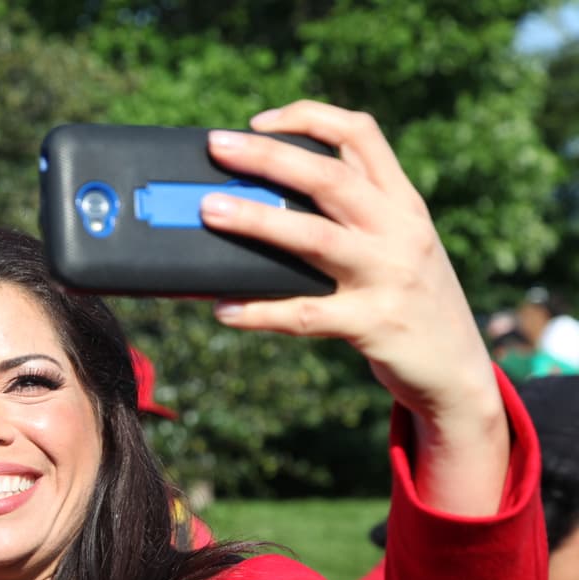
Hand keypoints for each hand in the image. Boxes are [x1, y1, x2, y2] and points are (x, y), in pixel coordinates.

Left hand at [201, 101, 506, 513]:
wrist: (459, 371)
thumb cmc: (409, 300)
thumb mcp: (396, 246)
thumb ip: (351, 218)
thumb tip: (262, 200)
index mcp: (402, 202)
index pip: (360, 134)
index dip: (308, 118)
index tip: (259, 122)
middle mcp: (399, 230)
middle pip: (329, 178)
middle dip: (269, 157)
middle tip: (218, 147)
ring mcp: (388, 276)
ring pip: (314, 237)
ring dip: (257, 220)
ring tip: (210, 210)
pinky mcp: (374, 324)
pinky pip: (306, 314)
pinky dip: (260, 312)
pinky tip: (224, 310)